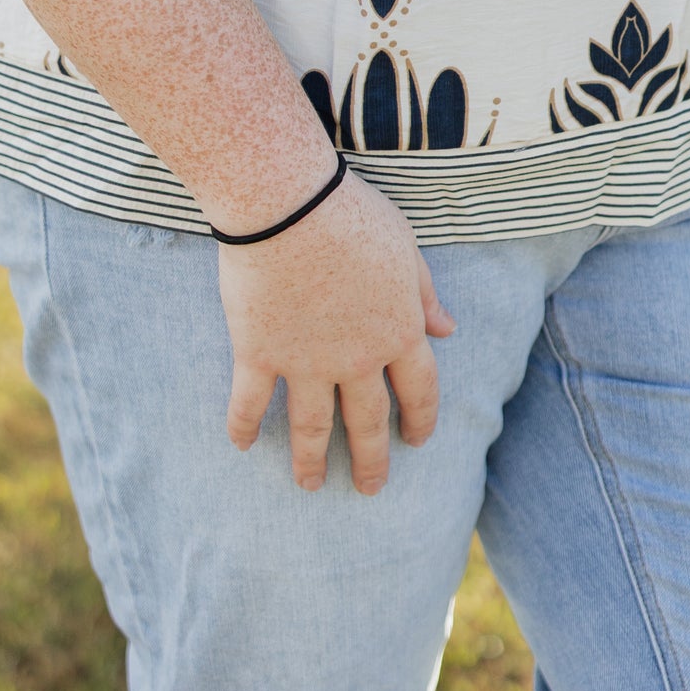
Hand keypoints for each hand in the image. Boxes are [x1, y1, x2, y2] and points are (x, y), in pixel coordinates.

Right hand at [219, 169, 454, 494]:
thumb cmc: (351, 213)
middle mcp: (357, 358)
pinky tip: (241, 446)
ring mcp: (306, 362)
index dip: (420, 420)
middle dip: (371, 460)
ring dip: (311, 462)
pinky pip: (250, 402)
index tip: (416, 441)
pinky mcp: (259, 353)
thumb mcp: (405, 247)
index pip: (419, 390)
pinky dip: (243, 426)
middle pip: (368, 422)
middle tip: (370, 488)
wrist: (288, 202)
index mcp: (399, 331)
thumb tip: (448, 329)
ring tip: (311, 486)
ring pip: (312, 428)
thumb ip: (424, 294)